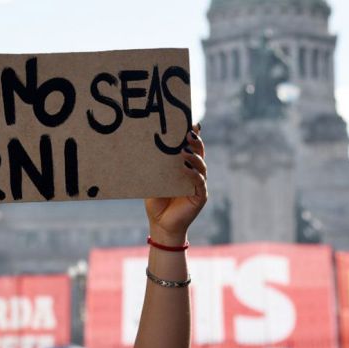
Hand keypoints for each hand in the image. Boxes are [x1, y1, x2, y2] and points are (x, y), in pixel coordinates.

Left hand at [144, 125, 207, 244]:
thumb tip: (148, 147)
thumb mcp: (154, 180)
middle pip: (199, 153)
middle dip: (195, 142)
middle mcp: (195, 173)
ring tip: (184, 150)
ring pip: (201, 166)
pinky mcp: (200, 196)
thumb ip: (156, 167)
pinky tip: (187, 169)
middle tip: (187, 133)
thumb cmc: (156, 202)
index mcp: (185, 167)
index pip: (191, 148)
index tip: (190, 123)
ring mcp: (199, 185)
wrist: (161, 224)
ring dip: (194, 157)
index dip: (193, 135)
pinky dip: (194, 175)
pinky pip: (199, 183)